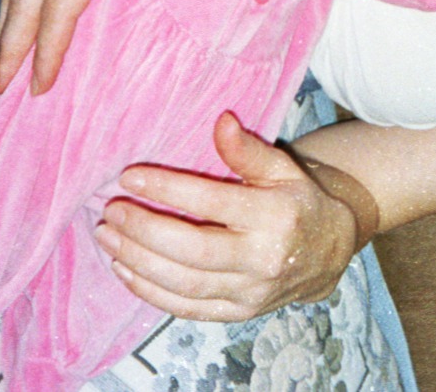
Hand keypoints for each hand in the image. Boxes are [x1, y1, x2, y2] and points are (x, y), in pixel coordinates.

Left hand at [94, 113, 376, 320]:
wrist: (327, 252)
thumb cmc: (297, 202)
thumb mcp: (281, 168)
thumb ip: (248, 150)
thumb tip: (221, 120)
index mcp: (275, 216)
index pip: (212, 202)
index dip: (168, 189)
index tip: (130, 176)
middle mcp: (263, 259)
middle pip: (193, 251)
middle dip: (145, 231)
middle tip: (112, 211)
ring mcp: (250, 293)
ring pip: (184, 284)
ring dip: (138, 262)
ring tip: (108, 236)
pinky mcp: (238, 314)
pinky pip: (186, 308)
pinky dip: (149, 292)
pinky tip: (125, 268)